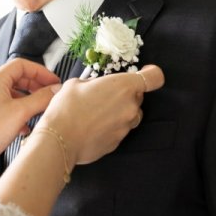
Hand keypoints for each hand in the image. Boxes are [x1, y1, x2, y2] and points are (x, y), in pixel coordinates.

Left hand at [0, 58, 60, 175]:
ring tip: (43, 110)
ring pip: (15, 96)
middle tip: (52, 95)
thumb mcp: (20, 112)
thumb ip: (40, 98)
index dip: (40, 71)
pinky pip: (10, 110)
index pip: (21, 65)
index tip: (54, 82)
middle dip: (37, 86)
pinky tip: (28, 127)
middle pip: (18, 79)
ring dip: (30, 101)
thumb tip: (56, 89)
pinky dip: (22, 114)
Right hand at [40, 65, 163, 164]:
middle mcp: (130, 107)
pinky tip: (92, 126)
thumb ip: (94, 83)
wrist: (60, 140)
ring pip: (129, 114)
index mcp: (123, 86)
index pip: (154, 77)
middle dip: (124, 95)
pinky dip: (110, 126)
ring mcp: (126, 126)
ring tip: (96, 113)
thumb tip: (96, 87)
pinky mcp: (119, 142)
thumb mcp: (76, 83)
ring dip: (118, 112)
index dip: (151, 73)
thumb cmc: (66, 108)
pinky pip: (119, 129)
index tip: (144, 72)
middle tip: (102, 95)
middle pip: (138, 97)